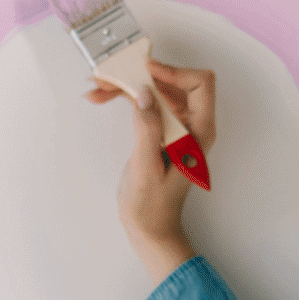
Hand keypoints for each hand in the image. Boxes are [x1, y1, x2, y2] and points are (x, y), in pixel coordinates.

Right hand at [86, 57, 215, 284]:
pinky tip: (103, 98)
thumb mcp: (147, 168)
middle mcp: (191, 125)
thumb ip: (147, 129)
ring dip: (128, 85)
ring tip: (98, 88)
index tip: (145, 71)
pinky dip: (126, 98)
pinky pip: (146, 104)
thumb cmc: (153, 206)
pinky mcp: (160, 130)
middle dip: (141, 76)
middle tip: (108, 78)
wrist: (150, 229)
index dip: (174, 72)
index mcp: (198, 133)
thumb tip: (145, 95)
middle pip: (172, 83)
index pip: (200, 84)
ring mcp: (176, 127)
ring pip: (156, 91)